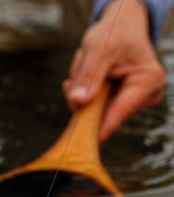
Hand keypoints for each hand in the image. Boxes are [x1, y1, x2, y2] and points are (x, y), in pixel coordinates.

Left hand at [62, 0, 165, 142]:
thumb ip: (89, 75)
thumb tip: (77, 102)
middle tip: (77, 76)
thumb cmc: (116, 31)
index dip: (95, 128)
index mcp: (148, 82)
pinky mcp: (121, 104)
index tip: (77, 142)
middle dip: (84, 97)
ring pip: (95, 112)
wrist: (122, 26)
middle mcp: (146, 97)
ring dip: (83, 92)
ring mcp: (134, 102)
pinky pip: (94, 108)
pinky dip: (85, 93)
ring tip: (87, 67)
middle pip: (104, 115)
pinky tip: (87, 76)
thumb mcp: (99, 46)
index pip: (118, 114)